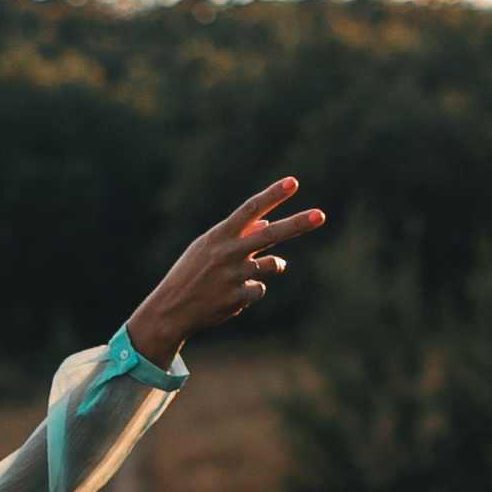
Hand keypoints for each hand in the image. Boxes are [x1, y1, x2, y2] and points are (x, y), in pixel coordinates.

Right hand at [127, 177, 323, 358]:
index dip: (272, 195)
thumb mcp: (208, 248)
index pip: (250, 209)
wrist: (171, 309)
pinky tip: (232, 295)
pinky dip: (251, 290)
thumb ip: (238, 235)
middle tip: (321, 215)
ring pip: (272, 265)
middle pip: (270, 234)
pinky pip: (260, 288)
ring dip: (270, 265)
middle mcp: (227, 252)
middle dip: (297, 224)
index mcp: (219, 235)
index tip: (292, 182)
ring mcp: (233, 276)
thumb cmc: (191, 273)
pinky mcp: (238, 298)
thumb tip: (269, 222)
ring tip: (245, 273)